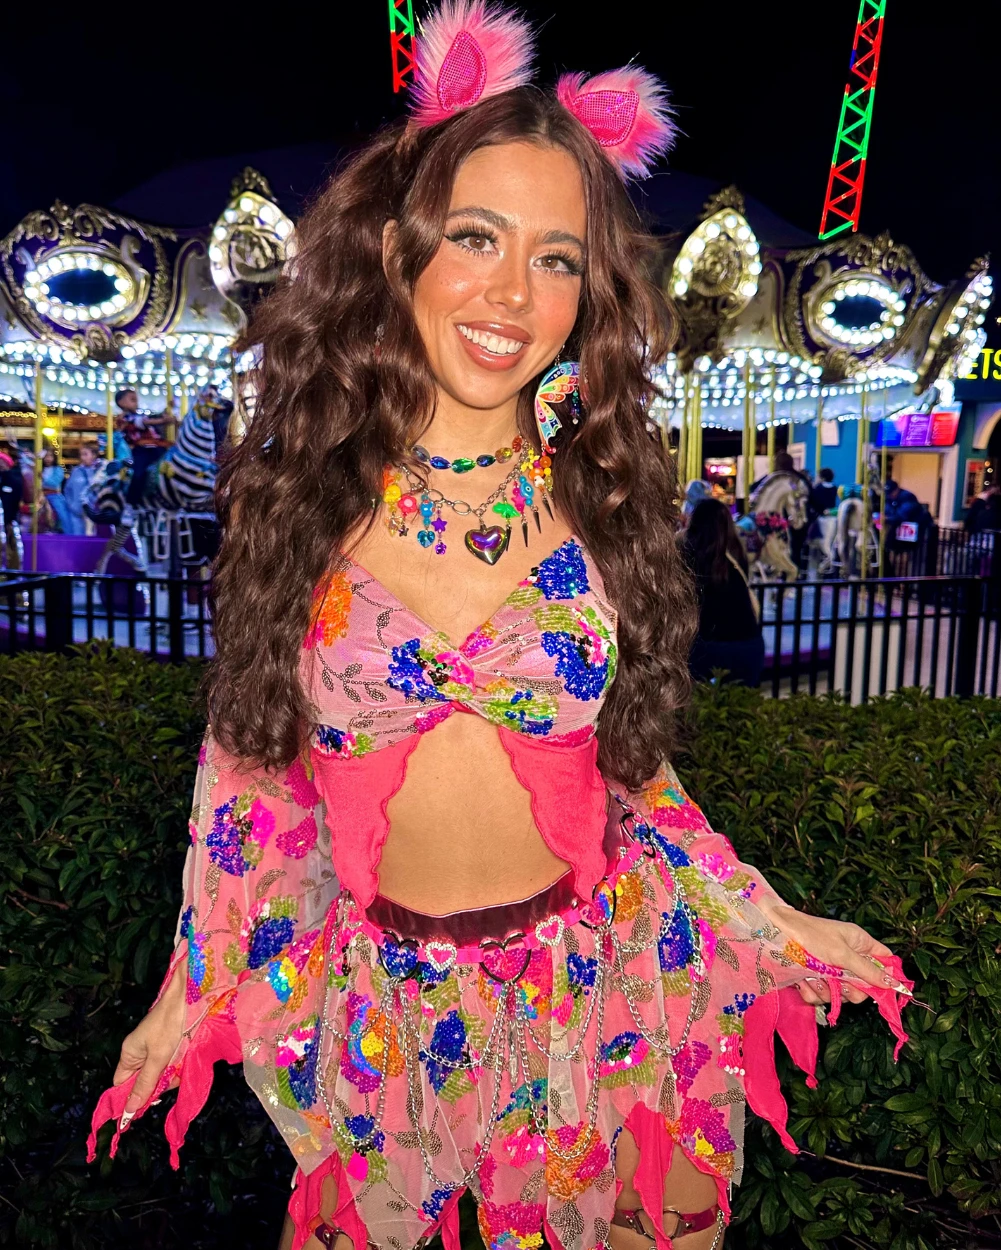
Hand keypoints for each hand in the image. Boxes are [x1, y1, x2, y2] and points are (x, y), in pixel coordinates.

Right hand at [112, 963, 185, 1124]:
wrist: (191, 995)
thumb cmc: (171, 1024)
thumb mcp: (157, 1057)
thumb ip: (144, 1084)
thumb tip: (128, 1111)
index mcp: (130, 1053)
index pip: (122, 1084)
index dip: (131, 1096)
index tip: (146, 1103)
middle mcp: (140, 1052)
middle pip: (144, 1081)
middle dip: (159, 1083)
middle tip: (172, 1075)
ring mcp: (156, 1048)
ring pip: (160, 1074)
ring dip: (172, 1073)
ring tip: (182, 1062)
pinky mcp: (171, 1044)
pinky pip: (171, 1063)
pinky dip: (179, 1064)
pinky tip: (187, 1058)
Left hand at [761, 901, 896, 1006]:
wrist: (774, 935)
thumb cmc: (809, 936)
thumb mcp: (842, 953)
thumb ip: (867, 970)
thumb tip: (894, 983)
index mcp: (859, 943)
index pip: (885, 962)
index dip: (887, 978)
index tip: (884, 991)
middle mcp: (848, 958)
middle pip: (863, 987)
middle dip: (850, 989)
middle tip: (839, 981)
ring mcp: (831, 971)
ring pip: (841, 995)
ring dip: (827, 990)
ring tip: (813, 977)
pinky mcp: (814, 980)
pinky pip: (820, 997)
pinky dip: (811, 992)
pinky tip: (802, 981)